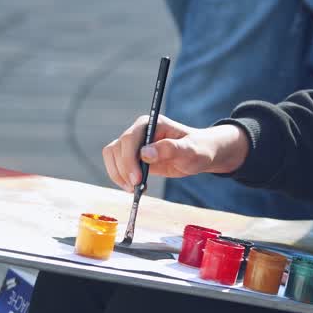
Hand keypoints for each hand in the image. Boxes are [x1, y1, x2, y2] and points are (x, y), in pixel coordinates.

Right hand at [101, 117, 248, 190]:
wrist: (200, 154)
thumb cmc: (198, 149)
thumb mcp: (190, 150)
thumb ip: (170, 149)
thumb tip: (145, 153)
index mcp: (150, 123)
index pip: (129, 138)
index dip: (129, 159)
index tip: (137, 179)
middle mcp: (138, 131)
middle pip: (117, 148)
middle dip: (123, 170)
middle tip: (136, 188)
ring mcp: (133, 144)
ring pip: (112, 156)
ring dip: (118, 174)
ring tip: (134, 189)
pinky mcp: (132, 156)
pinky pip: (117, 165)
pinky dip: (120, 178)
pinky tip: (134, 188)